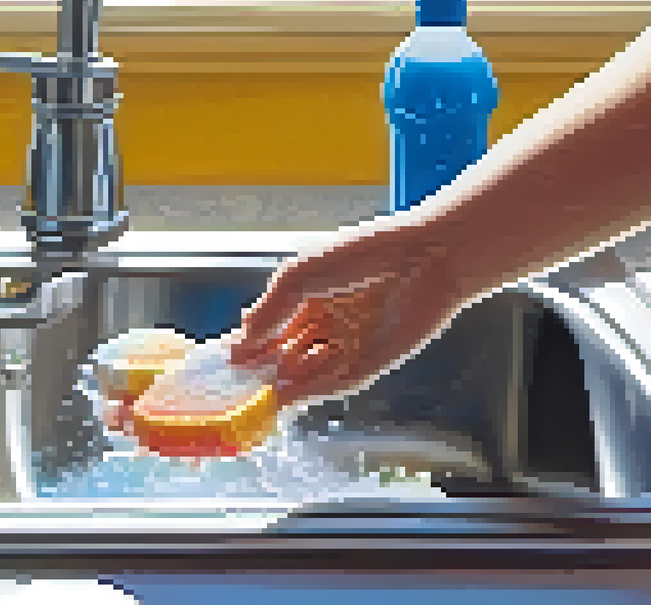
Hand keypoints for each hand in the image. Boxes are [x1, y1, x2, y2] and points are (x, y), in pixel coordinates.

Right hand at [231, 216, 468, 405]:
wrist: (424, 258)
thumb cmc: (363, 255)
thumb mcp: (300, 278)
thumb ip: (269, 311)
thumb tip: (240, 344)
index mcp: (309, 298)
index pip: (270, 328)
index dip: (248, 344)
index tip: (225, 359)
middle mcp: (327, 324)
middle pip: (285, 354)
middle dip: (262, 369)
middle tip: (235, 385)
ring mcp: (348, 345)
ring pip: (308, 372)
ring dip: (284, 383)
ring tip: (257, 394)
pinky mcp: (371, 364)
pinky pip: (336, 383)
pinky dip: (310, 391)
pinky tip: (286, 396)